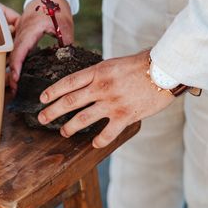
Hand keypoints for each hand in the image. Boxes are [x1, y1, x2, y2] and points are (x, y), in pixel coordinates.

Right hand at [8, 0, 73, 91]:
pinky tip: (21, 72)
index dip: (16, 66)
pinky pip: (17, 48)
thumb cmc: (57, 7)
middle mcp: (22, 32)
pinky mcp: (23, 33)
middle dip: (12, 72)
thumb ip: (65, 42)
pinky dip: (17, 60)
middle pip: (13, 54)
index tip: (15, 80)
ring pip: (13, 52)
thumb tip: (67, 59)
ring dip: (14, 67)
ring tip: (16, 85)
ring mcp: (20, 32)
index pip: (19, 51)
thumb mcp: (65, 25)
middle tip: (15, 89)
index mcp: (30, 30)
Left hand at [37, 50, 174, 147]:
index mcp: (98, 71)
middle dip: (53, 111)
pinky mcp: (126, 115)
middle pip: (70, 101)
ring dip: (70, 127)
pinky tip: (94, 144)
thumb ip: (99, 74)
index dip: (52, 91)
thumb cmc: (141, 64)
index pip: (68, 82)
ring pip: (83, 118)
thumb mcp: (114, 63)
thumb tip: (84, 83)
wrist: (165, 69)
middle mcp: (102, 87)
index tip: (42, 99)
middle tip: (42, 118)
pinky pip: (107, 133)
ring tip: (63, 132)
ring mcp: (113, 102)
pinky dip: (99, 140)